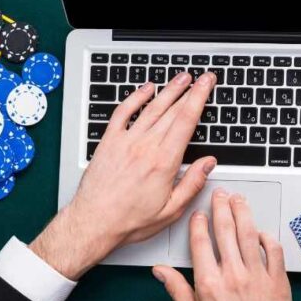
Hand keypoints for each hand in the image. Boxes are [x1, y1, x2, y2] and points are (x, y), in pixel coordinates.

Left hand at [31, 71, 217, 278]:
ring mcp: (126, 141)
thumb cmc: (128, 220)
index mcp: (163, 162)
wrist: (93, 222)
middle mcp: (145, 147)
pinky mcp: (109, 142)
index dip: (199, 97)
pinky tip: (145, 89)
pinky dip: (135, 98)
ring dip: (168, 90)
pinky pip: (123, 113)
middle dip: (189, 90)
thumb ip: (192, 184)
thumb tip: (208, 164)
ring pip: (151, 108)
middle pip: (172, 110)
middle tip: (201, 78)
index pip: (186, 120)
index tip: (207, 84)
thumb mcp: (170, 210)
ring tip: (180, 78)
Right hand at [153, 189, 299, 300]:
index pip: (200, 243)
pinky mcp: (278, 282)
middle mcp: (233, 277)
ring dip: (243, 213)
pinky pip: (273, 251)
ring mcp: (257, 278)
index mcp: (209, 285)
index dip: (199, 223)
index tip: (199, 214)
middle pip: (225, 231)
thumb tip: (160, 272)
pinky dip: (266, 237)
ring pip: (249, 235)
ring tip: (239, 200)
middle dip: (221, 207)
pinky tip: (260, 232)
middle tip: (220, 195)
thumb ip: (177, 290)